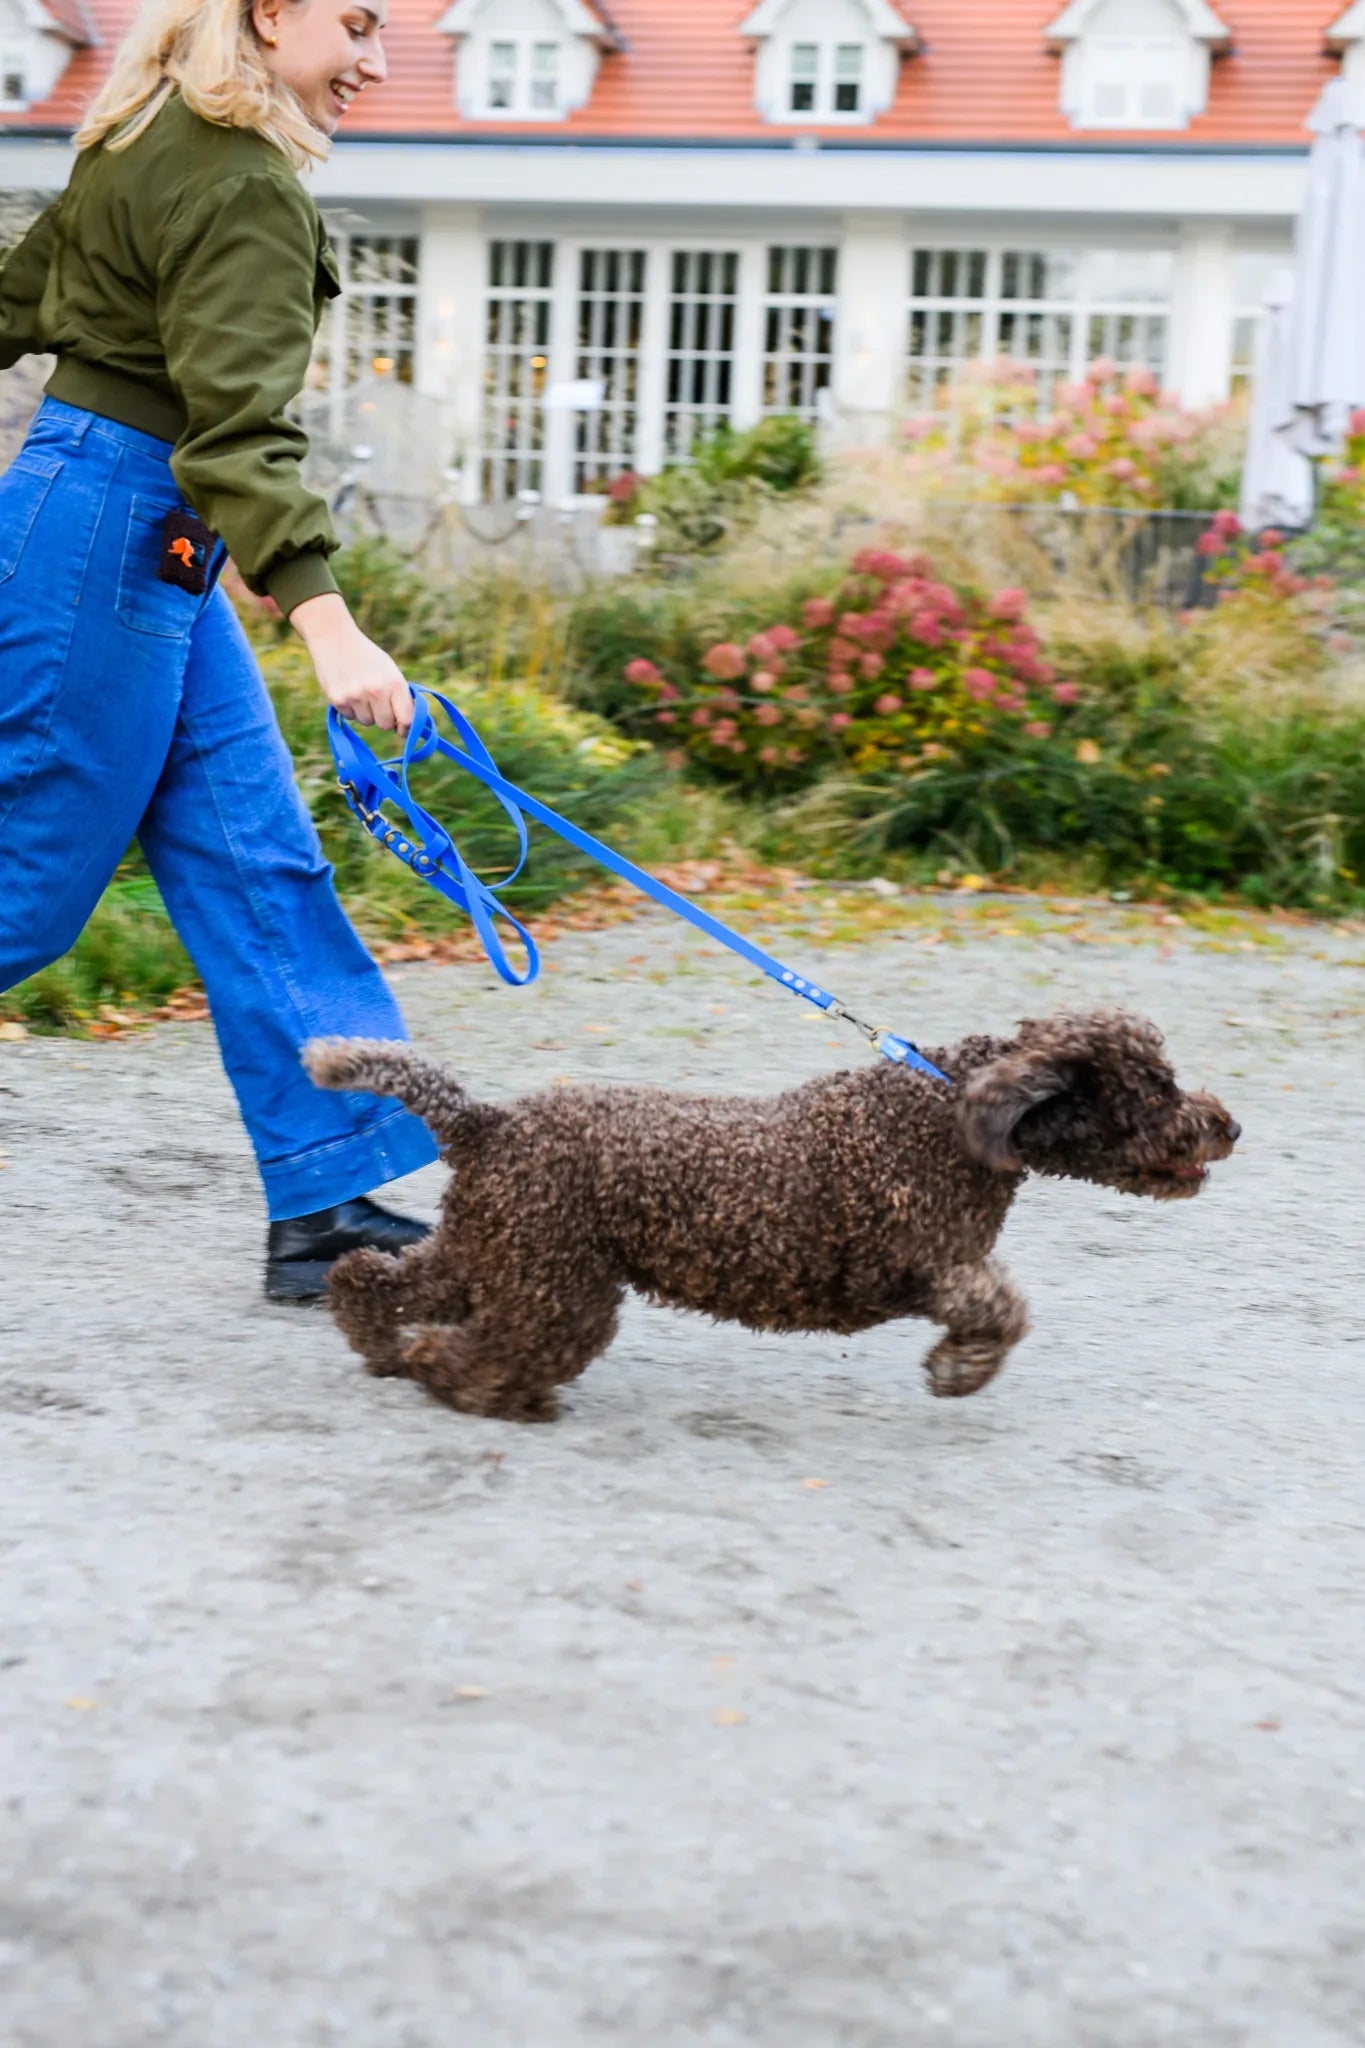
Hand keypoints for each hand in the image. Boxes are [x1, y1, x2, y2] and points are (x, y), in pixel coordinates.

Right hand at [290, 592, 414, 734]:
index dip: (406, 728)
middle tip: (378, 704)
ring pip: (367, 721)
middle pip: (386, 724)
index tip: (402, 729)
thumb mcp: (389, 670)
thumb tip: (408, 724)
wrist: (334, 637)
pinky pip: (349, 716)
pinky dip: (350, 708)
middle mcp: (376, 691)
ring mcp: (356, 696)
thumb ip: (400, 695)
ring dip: (366, 713)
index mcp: (395, 683)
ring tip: (360, 691)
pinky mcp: (338, 699)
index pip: (407, 719)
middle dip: (384, 718)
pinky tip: (347, 690)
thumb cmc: (367, 656)